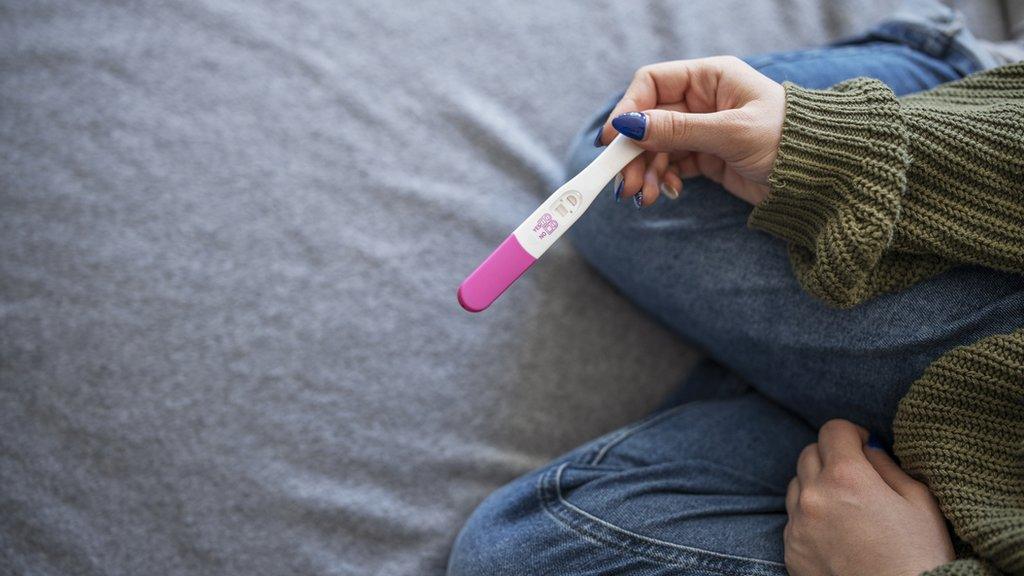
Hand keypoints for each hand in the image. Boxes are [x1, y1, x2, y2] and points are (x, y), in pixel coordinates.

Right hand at [595, 56, 784, 205]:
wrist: (822, 177)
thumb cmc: (789, 141)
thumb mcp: (731, 133)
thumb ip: (678, 130)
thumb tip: (629, 126)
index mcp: (710, 78)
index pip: (652, 84)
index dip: (629, 109)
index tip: (612, 140)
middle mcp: (703, 100)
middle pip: (649, 121)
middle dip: (634, 153)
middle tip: (626, 184)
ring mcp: (703, 130)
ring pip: (657, 147)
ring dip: (646, 172)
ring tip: (647, 197)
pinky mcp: (707, 157)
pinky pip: (671, 166)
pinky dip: (664, 180)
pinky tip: (668, 193)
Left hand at [784, 420, 954, 575]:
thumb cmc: (919, 556)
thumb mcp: (919, 501)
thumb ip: (887, 465)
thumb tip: (867, 447)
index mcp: (846, 476)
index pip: (832, 429)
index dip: (852, 435)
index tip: (866, 449)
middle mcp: (813, 496)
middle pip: (809, 453)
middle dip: (831, 456)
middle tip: (857, 478)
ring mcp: (797, 525)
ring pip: (796, 485)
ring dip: (816, 486)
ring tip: (846, 509)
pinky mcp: (791, 550)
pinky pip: (793, 520)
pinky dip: (810, 519)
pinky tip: (837, 535)